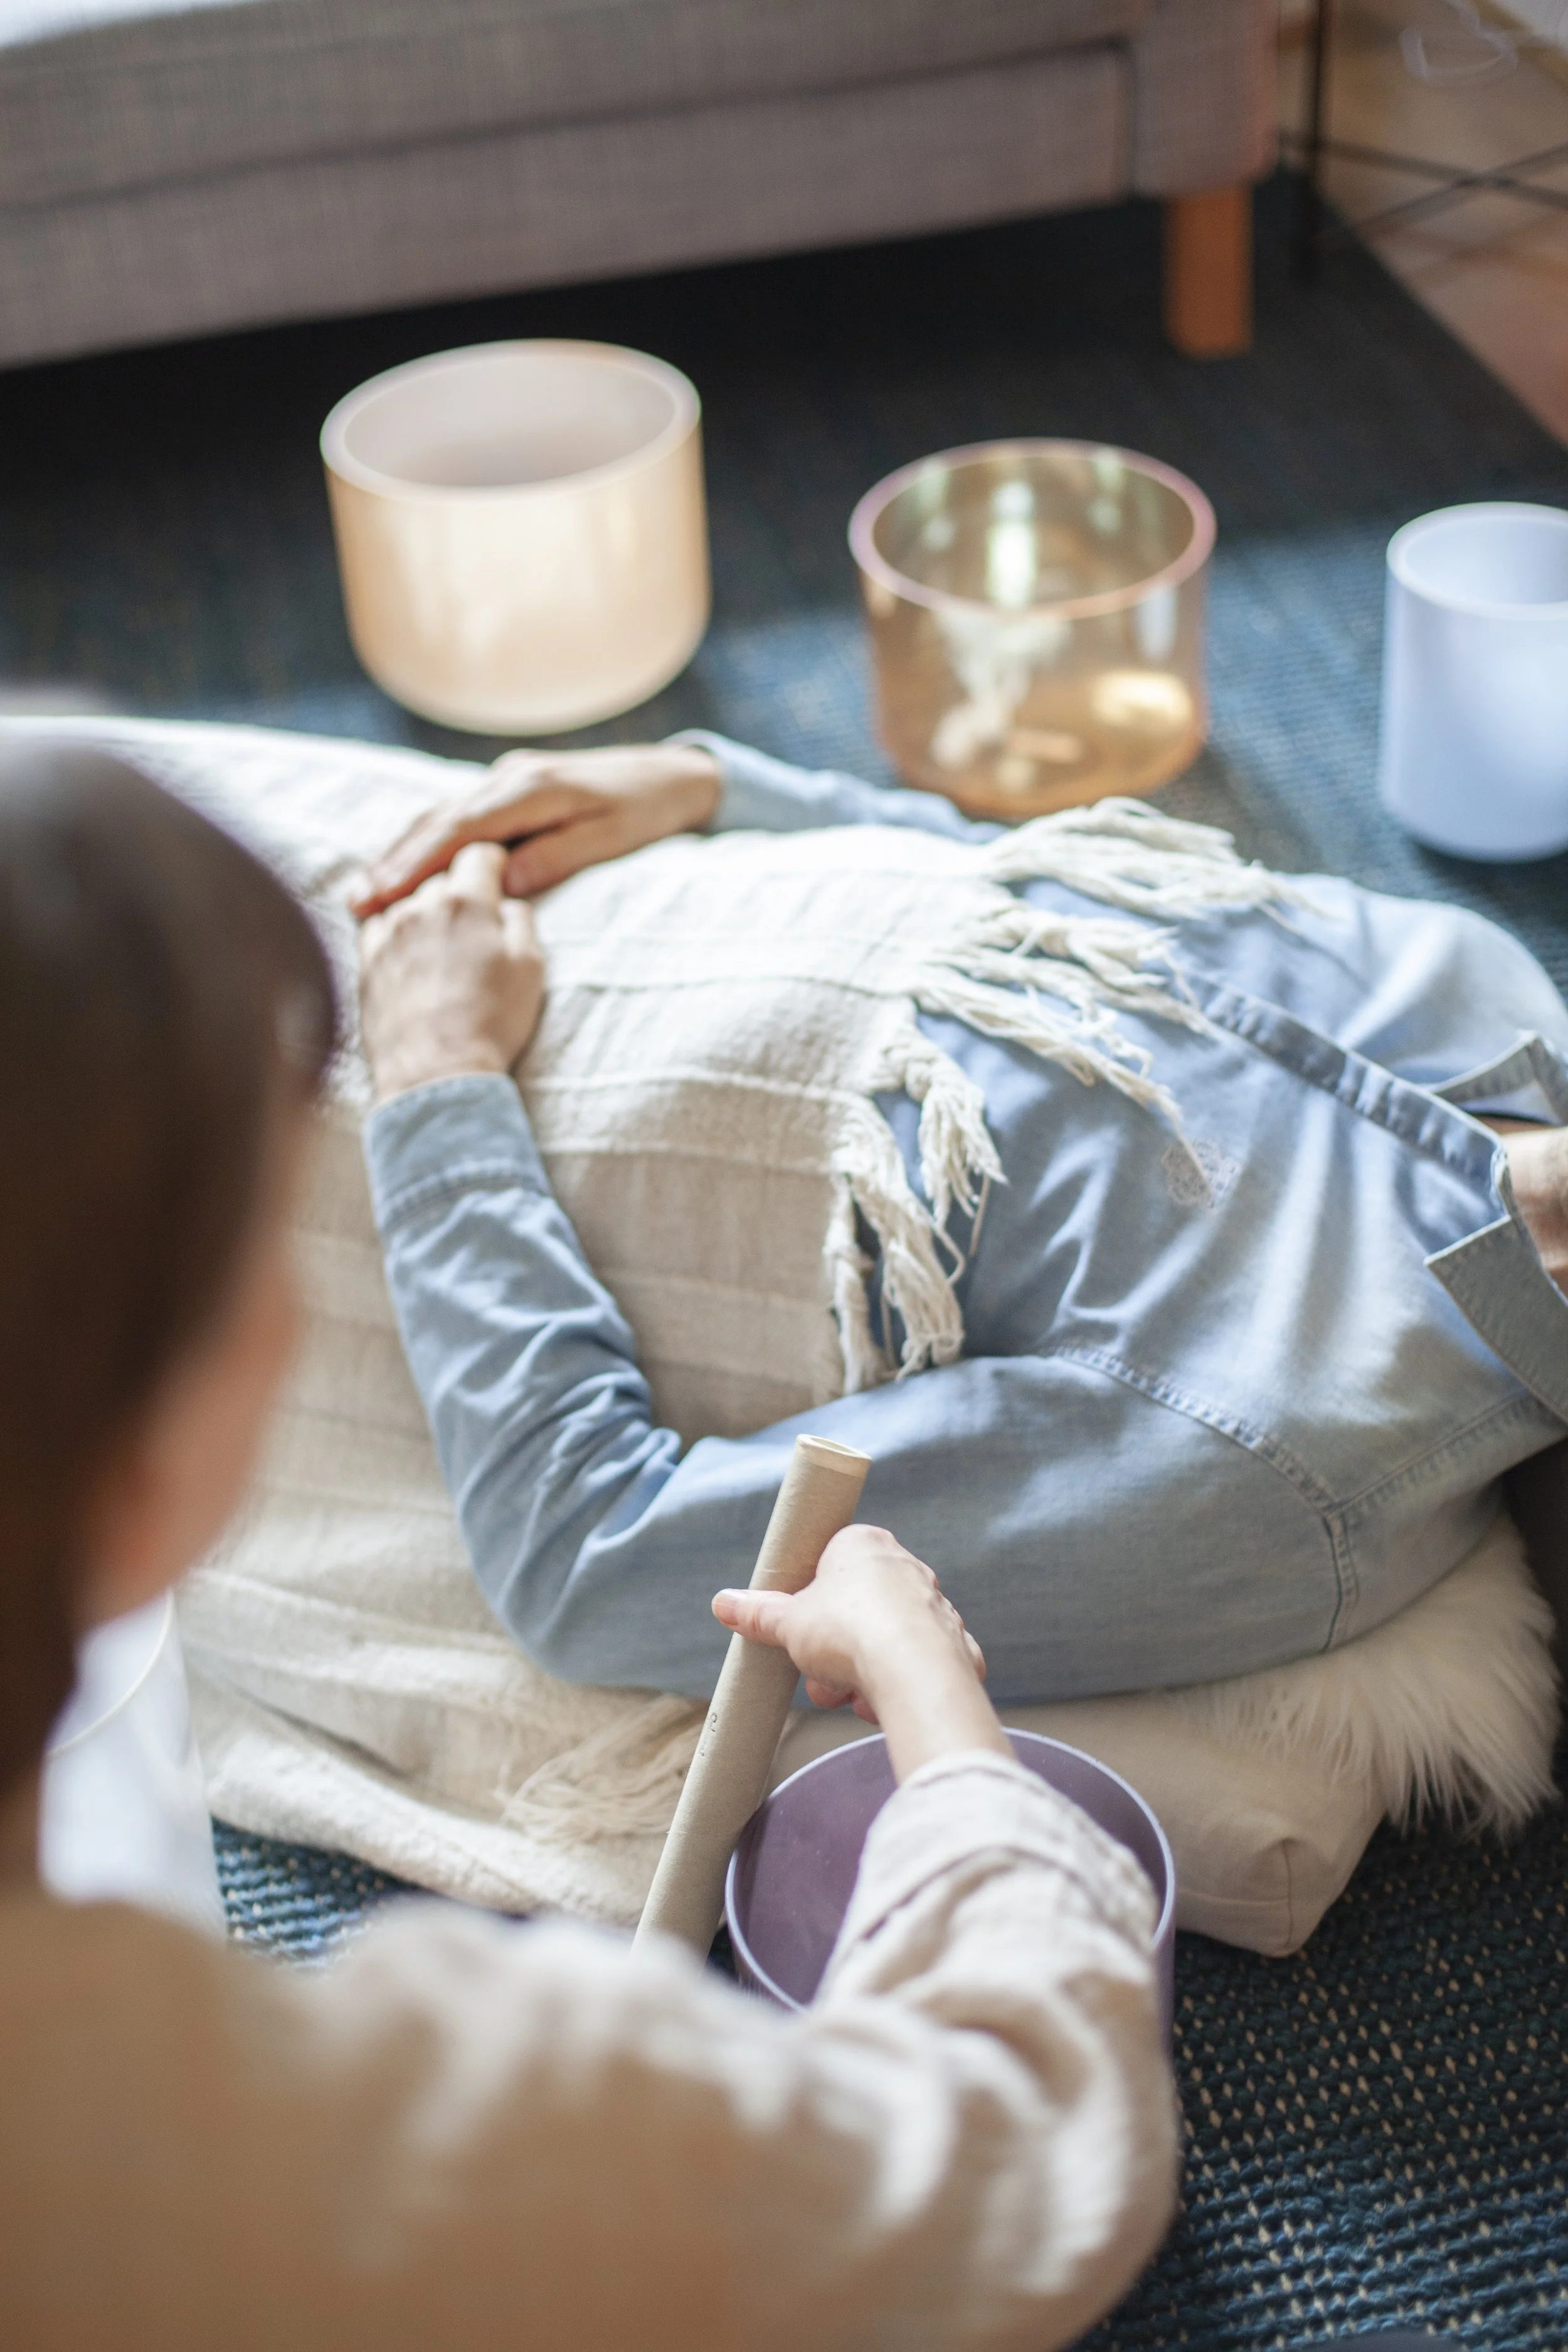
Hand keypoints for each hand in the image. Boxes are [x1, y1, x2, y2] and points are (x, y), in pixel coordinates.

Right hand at [351, 742, 722, 915]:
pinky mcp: (510, 787)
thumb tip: (497, 884)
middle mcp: (510, 777)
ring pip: (440, 815)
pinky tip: (402, 866)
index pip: (458, 832)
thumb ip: (553, 859)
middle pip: (437, 821)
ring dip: (401, 851)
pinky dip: (425, 840)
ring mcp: (507, 779)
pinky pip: (457, 815)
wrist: (672, 776)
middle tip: (355, 902)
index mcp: (532, 790)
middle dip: (393, 861)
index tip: (381, 897)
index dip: (415, 865)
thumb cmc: (646, 814)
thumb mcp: (607, 841)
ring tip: (365, 890)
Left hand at [358, 843, 545, 1103]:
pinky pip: (378, 925)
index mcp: (467, 901)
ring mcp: (388, 931)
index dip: (491, 863)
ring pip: (408, 899)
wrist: (436, 1073)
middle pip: (441, 876)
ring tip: (441, 947)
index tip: (496, 879)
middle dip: (459, 892)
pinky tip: (409, 954)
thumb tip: (507, 904)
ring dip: (425, 912)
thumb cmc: (492, 1022)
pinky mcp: (366, 960)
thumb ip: (521, 921)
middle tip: (473, 924)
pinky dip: (395, 931)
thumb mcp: (530, 968)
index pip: (478, 853)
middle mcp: (421, 906)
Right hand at [713, 1526, 1008, 1780]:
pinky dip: (897, 1686)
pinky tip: (883, 1701)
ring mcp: (934, 1605)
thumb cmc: (850, 1632)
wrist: (913, 1672)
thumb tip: (724, 1604)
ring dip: (858, 1675)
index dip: (809, 1605)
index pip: (829, 1565)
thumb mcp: (789, 1622)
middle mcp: (906, 1566)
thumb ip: (758, 1613)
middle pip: (853, 1612)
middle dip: (831, 1652)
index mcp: (864, 1544)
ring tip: (849, 1694)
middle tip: (820, 1674)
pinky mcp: (956, 1645)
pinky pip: (916, 1667)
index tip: (801, 1629)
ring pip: (882, 1643)